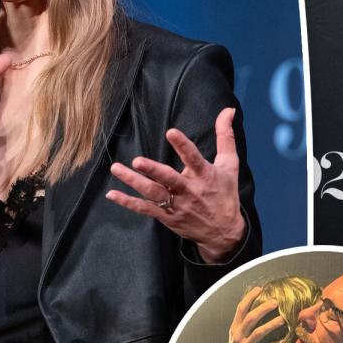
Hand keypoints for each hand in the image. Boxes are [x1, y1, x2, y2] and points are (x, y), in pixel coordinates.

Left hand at [105, 107, 245, 262]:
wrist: (223, 232)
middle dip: (153, 170)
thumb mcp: (230, 164)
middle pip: (169, 179)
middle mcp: (189, 190)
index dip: (183, 146)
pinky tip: (113, 194)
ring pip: (153, 193)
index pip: (193, 158)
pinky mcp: (168, 217)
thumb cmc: (225, 193)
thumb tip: (228, 110)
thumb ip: (225, 136)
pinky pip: (145, 209)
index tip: (171, 132)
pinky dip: (128, 202)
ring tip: (117, 169)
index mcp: (204, 175)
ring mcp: (177, 205)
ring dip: (134, 182)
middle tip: (137, 161)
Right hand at [222, 285, 286, 342]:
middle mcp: (238, 335)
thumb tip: (260, 312)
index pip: (241, 309)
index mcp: (235, 328)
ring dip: (272, 323)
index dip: (249, 297)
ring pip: (258, 331)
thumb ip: (245, 326)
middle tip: (276, 301)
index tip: (259, 289)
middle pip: (250, 317)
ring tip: (283, 318)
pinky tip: (286, 339)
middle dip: (263, 308)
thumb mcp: (237, 337)